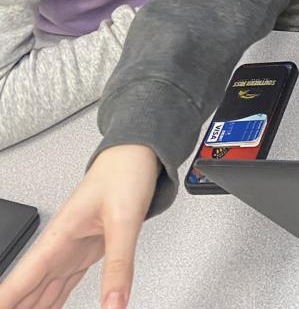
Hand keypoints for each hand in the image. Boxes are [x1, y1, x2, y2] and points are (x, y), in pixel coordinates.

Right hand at [0, 144, 157, 308]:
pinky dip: (51, 303)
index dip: (6, 299)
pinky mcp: (83, 252)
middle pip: (27, 290)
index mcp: (59, 235)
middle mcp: (60, 245)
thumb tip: (114, 305)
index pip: (22, 279)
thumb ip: (119, 264)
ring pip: (41, 290)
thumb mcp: (126, 220)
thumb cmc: (126, 173)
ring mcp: (70, 249)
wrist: (137, 153)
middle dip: (15, 307)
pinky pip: (61, 285)